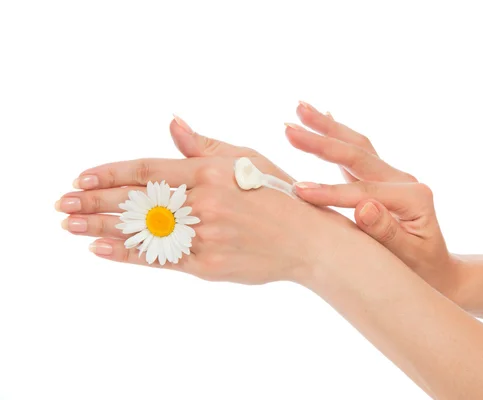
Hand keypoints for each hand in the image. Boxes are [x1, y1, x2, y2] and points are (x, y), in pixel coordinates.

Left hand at [56, 117, 358, 284]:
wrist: (308, 240)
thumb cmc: (277, 193)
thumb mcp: (245, 158)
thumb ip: (203, 145)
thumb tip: (171, 123)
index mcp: (211, 172)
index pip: (149, 169)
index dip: (112, 173)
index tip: (81, 178)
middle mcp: (204, 202)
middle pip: (138, 200)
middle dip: (95, 202)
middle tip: (62, 204)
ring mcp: (205, 235)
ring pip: (143, 231)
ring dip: (102, 228)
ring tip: (70, 226)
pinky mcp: (208, 263)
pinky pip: (162, 258)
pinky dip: (129, 254)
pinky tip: (101, 250)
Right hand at [284, 102, 462, 298]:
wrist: (437, 272)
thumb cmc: (422, 271)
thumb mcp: (410, 257)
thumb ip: (387, 232)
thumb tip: (364, 206)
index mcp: (412, 197)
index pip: (362, 190)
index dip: (329, 191)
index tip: (298, 191)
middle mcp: (403, 179)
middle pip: (357, 154)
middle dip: (320, 141)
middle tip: (288, 127)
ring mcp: (392, 177)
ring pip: (356, 146)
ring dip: (327, 127)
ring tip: (300, 107)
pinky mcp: (380, 180)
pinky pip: (355, 154)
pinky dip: (336, 137)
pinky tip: (323, 119)